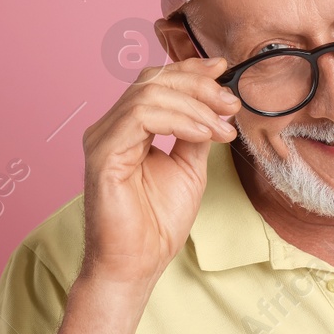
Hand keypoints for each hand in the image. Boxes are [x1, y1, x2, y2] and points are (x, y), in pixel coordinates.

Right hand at [80, 56, 239, 286]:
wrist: (138, 264)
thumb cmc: (157, 223)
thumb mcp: (189, 167)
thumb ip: (196, 133)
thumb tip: (218, 106)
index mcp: (127, 128)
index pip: (156, 82)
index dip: (189, 69)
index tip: (223, 69)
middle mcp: (110, 127)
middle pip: (152, 80)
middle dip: (198, 85)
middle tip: (231, 103)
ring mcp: (103, 138)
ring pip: (148, 94)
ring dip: (195, 105)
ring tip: (221, 128)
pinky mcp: (102, 154)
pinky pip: (140, 117)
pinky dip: (178, 120)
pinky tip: (203, 135)